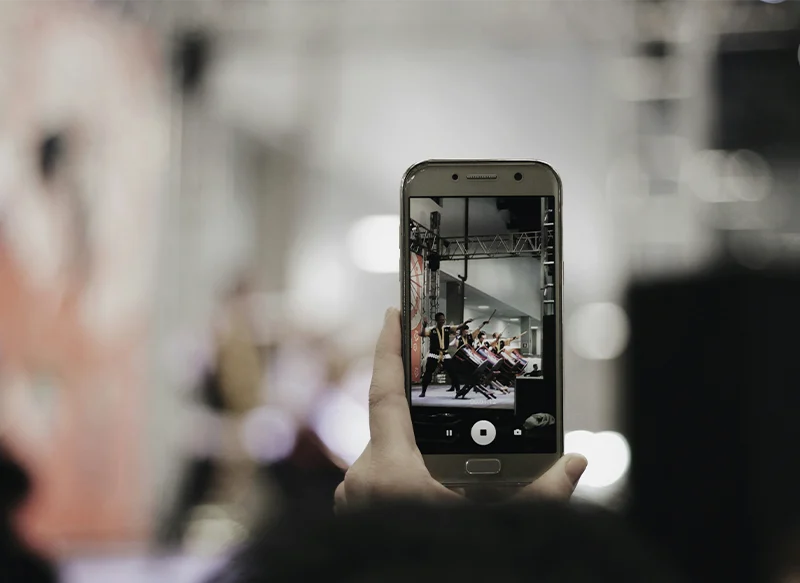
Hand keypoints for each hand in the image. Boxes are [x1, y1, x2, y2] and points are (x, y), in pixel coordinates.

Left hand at [334, 308, 586, 511]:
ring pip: (379, 455)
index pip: (385, 392)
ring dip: (405, 447)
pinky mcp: (351, 515)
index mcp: (390, 472)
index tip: (391, 312)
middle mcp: (360, 479)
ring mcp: (351, 499)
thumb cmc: (442, 559)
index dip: (389, 348)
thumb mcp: (495, 526)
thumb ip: (542, 495)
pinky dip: (395, 470)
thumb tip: (577, 464)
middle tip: (438, 391)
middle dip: (414, 410)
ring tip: (435, 448)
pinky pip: (372, 478)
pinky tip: (419, 478)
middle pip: (386, 426)